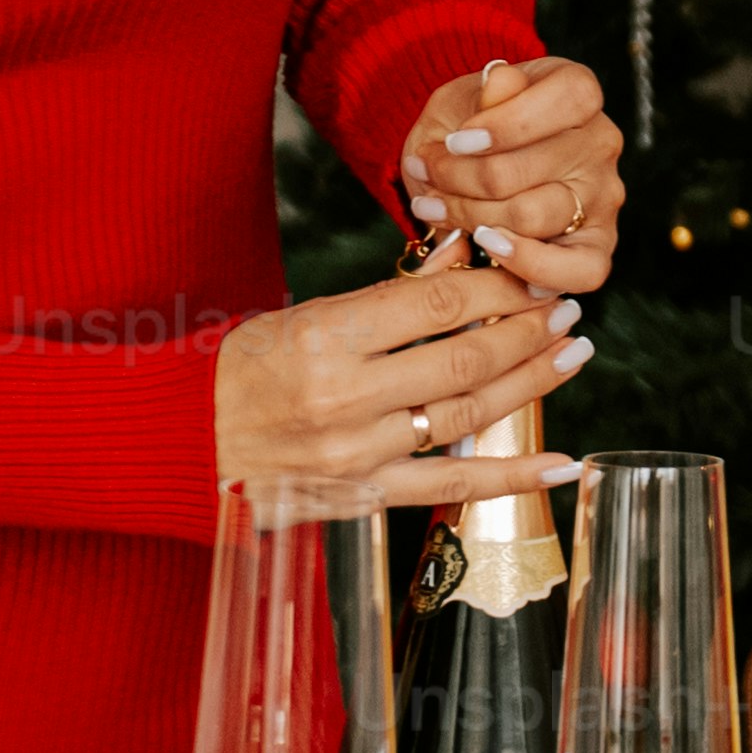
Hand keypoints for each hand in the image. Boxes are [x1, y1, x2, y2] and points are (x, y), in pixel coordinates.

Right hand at [214, 260, 581, 504]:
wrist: (179, 447)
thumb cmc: (238, 371)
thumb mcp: (303, 316)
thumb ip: (388, 294)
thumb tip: (460, 255)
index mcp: (325, 337)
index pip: (436, 303)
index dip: (497, 285)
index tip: (530, 273)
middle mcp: (344, 397)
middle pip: (465, 357)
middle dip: (527, 330)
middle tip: (565, 309)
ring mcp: (358, 453)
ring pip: (469, 415)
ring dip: (531, 382)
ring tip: (572, 353)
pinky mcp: (364, 497)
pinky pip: (453, 488)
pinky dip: (513, 477)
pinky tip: (561, 462)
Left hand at [398, 56, 623, 300]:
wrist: (463, 166)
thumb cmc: (467, 129)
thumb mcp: (462, 100)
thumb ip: (482, 94)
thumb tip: (500, 79)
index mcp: (578, 93)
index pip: (566, 101)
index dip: (505, 125)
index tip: (456, 141)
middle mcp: (600, 144)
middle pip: (526, 169)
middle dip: (459, 177)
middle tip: (425, 174)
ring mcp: (602, 197)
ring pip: (532, 217)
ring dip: (470, 217)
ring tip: (434, 207)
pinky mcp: (596, 246)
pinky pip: (581, 270)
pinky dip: (532, 266)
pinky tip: (492, 250)